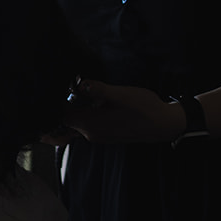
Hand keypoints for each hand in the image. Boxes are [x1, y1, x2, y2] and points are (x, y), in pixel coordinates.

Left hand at [62, 79, 184, 143]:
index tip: (60, 88)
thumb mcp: (121, 94)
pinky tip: (97, 101)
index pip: (61, 116)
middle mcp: (90, 133)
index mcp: (91, 124)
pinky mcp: (105, 134)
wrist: (163, 125)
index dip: (57, 103)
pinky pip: (87, 125)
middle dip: (65, 104)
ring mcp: (98, 136)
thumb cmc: (145, 109)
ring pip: (77, 122)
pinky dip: (86, 113)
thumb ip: (98, 90)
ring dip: (77, 108)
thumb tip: (80, 84)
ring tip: (85, 92)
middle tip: (73, 87)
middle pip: (66, 120)